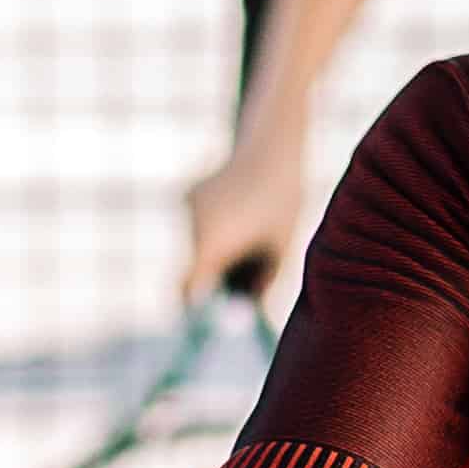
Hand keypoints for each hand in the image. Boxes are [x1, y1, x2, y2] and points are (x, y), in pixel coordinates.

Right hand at [180, 149, 301, 302]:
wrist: (273, 147)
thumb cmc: (282, 203)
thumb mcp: (278, 250)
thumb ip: (261, 285)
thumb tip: (246, 315)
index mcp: (211, 243)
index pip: (187, 290)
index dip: (195, 309)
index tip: (208, 320)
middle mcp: (190, 225)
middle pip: (190, 269)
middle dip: (211, 280)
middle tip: (243, 278)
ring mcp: (186, 207)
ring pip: (194, 247)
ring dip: (214, 253)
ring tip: (250, 236)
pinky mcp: (187, 194)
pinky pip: (197, 226)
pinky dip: (214, 232)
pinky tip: (241, 213)